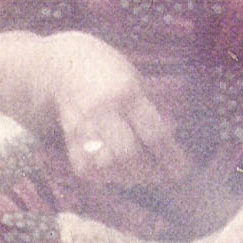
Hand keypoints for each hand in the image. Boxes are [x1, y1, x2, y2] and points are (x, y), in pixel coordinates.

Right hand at [43, 34, 189, 191]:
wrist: (60, 65)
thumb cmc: (106, 71)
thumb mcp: (133, 80)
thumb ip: (147, 111)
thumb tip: (167, 147)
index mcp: (126, 92)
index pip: (153, 133)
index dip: (170, 157)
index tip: (182, 171)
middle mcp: (104, 111)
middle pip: (129, 154)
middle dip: (149, 171)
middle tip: (160, 174)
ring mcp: (83, 126)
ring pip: (107, 165)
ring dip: (128, 177)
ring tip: (139, 174)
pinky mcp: (69, 137)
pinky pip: (86, 167)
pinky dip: (103, 176)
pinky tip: (113, 172)